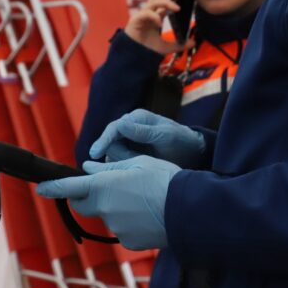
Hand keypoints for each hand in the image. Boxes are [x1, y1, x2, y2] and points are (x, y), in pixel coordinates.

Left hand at [36, 156, 179, 249]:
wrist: (189, 210)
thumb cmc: (165, 180)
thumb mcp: (138, 164)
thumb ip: (110, 168)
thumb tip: (88, 168)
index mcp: (104, 186)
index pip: (69, 187)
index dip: (53, 188)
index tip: (41, 188)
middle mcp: (105, 209)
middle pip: (85, 205)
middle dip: (88, 197)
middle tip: (108, 188)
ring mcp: (116, 228)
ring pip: (108, 216)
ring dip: (117, 209)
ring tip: (144, 202)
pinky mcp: (129, 242)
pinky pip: (123, 230)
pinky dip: (131, 223)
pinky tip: (149, 216)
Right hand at [89, 109, 205, 167]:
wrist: (192, 152)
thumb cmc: (181, 141)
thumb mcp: (166, 136)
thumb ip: (143, 131)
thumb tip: (120, 124)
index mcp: (138, 118)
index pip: (114, 128)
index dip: (103, 140)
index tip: (95, 154)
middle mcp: (130, 126)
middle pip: (111, 142)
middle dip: (120, 155)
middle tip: (137, 162)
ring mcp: (129, 139)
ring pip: (113, 153)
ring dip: (124, 161)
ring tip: (143, 164)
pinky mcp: (130, 151)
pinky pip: (119, 159)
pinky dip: (124, 166)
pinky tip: (136, 169)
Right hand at [124, 0, 188, 54]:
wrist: (134, 57)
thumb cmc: (146, 49)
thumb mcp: (166, 47)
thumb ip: (179, 45)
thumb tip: (192, 42)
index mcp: (155, 17)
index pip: (164, 4)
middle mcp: (149, 14)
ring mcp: (142, 16)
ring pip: (153, 2)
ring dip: (165, 2)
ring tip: (176, 8)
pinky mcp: (135, 20)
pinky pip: (146, 13)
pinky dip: (154, 16)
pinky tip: (160, 23)